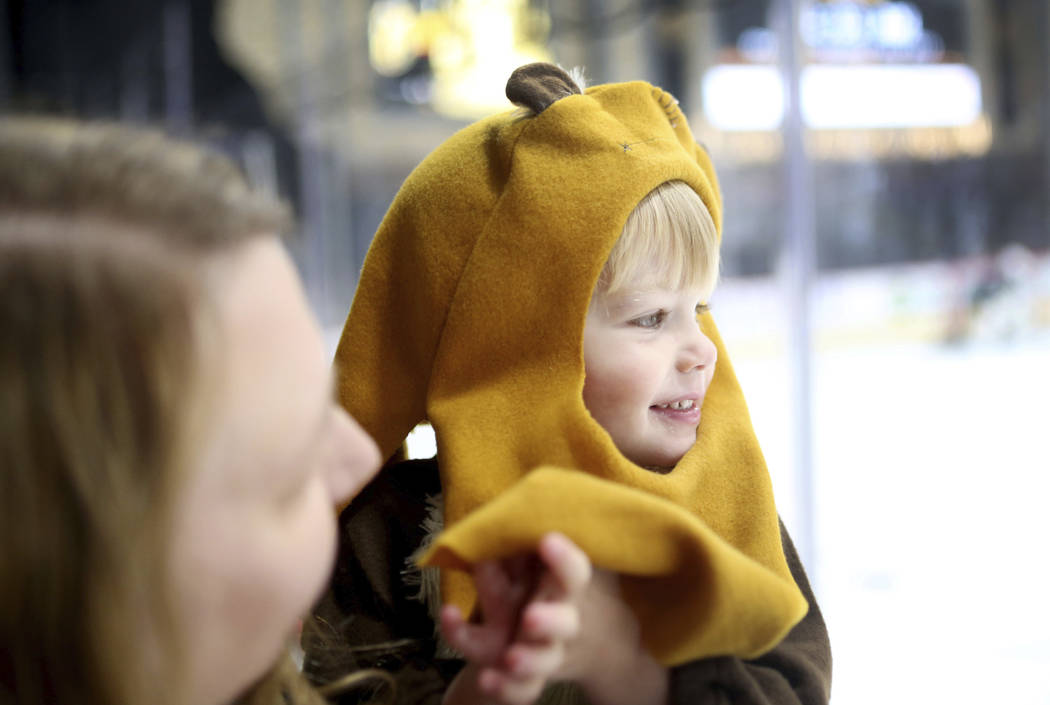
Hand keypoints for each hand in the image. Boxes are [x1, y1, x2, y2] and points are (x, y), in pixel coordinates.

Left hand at [441, 532, 589, 704]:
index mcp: (572, 589)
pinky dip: (505, 688)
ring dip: (528, 660)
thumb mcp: (563, 563)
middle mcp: (565, 620)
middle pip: (564, 622)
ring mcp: (550, 651)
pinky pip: (522, 689)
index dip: (564, 558)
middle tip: (530, 617)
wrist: (599, 645)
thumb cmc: (567, 588)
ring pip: (544, 660)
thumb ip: (548, 537)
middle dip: (549, 620)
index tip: (547, 539)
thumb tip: (533, 492)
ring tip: (510, 657)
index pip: (575, 572)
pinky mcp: (535, 676)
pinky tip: (487, 680)